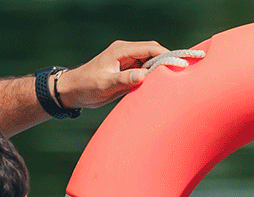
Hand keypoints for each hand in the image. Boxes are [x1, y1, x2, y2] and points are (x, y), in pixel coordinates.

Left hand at [56, 40, 172, 109]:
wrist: (73, 90)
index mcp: (121, 51)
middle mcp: (126, 53)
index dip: (167, 55)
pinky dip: (153, 77)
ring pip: (151, 62)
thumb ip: (124, 79)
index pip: (150, 48)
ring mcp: (127, 61)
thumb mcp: (105, 85)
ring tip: (171, 83)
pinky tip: (158, 87)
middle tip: (180, 75)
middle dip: (167, 61)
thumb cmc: (86, 86)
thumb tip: (143, 75)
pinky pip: (145, 70)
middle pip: (154, 52)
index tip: (179, 65)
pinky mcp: (127, 70)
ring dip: (160, 71)